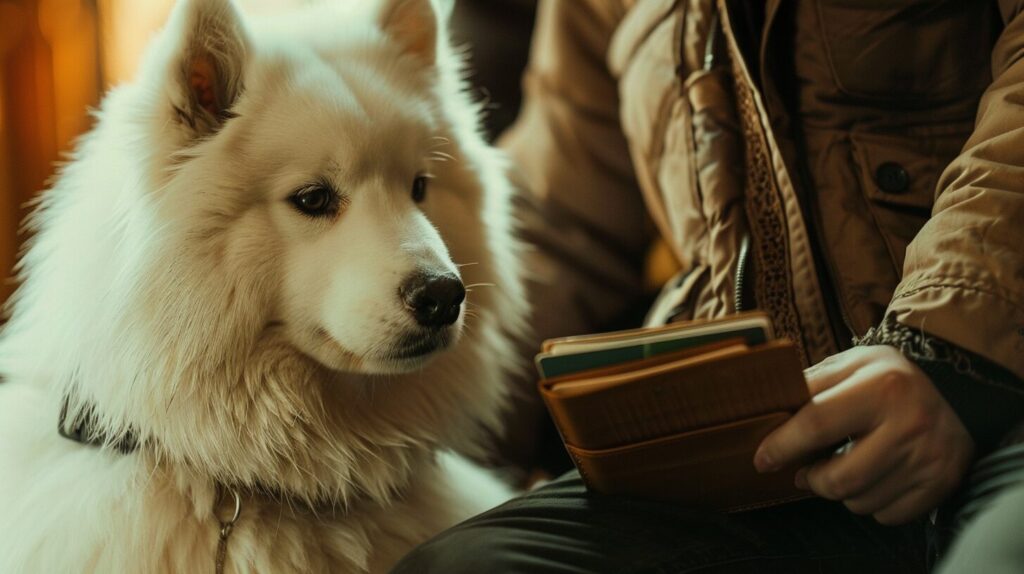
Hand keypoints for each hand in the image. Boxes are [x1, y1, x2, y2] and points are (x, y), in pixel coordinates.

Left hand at [753, 345, 974, 524]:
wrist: (956, 390)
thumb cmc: (888, 378)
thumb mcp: (850, 364)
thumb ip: (810, 385)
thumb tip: (767, 410)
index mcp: (882, 386)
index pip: (816, 425)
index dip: (782, 446)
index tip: (762, 460)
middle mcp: (910, 423)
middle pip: (839, 479)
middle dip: (812, 479)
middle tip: (805, 470)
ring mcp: (930, 457)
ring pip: (860, 502)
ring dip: (841, 491)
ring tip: (845, 466)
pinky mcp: (942, 482)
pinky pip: (887, 514)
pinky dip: (871, 502)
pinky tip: (873, 476)